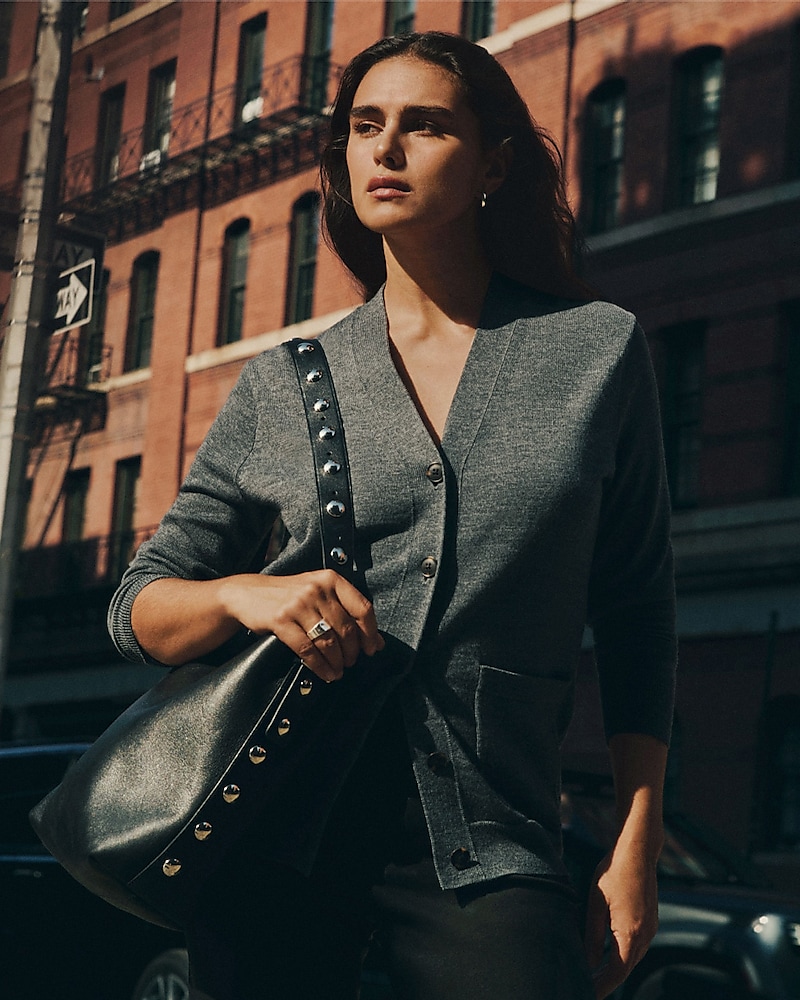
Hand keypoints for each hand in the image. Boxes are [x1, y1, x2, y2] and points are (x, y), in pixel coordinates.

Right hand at [220, 569, 384, 682]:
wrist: (247, 593)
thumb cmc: (290, 596)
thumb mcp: (319, 594)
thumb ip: (347, 612)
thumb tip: (377, 642)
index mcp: (331, 579)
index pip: (362, 608)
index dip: (370, 633)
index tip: (371, 649)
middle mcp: (316, 589)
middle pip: (346, 629)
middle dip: (352, 652)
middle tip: (351, 663)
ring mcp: (298, 604)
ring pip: (328, 642)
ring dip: (337, 662)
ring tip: (339, 672)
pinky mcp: (280, 620)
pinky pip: (308, 650)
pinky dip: (320, 666)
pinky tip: (325, 673)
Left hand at [584, 845, 658, 998]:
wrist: (638, 850)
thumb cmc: (614, 871)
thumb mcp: (595, 901)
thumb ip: (593, 934)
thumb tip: (589, 962)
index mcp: (631, 932)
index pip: (617, 972)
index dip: (602, 986)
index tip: (587, 994)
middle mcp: (645, 934)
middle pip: (625, 969)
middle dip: (606, 982)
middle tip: (585, 988)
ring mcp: (650, 928)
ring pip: (632, 959)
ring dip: (614, 970)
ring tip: (593, 976)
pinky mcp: (650, 921)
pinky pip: (636, 947)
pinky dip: (622, 956)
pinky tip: (608, 956)